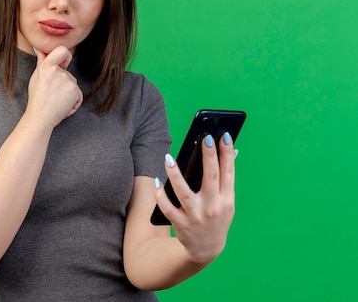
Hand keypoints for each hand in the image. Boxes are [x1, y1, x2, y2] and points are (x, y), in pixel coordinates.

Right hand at [26, 46, 82, 128]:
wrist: (40, 118)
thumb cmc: (37, 99)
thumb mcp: (36, 78)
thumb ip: (42, 62)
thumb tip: (42, 51)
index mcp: (46, 66)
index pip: (62, 50)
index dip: (66, 56)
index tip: (64, 64)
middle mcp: (57, 71)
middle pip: (68, 73)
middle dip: (63, 84)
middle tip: (52, 94)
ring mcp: (67, 80)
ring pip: (72, 85)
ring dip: (68, 94)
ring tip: (56, 101)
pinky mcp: (75, 91)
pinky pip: (78, 95)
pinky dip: (73, 103)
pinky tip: (63, 107)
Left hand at [154, 133, 236, 264]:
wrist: (206, 250)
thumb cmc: (215, 217)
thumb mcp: (226, 203)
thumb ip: (223, 182)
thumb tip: (223, 152)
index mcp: (227, 200)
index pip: (228, 173)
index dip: (227, 154)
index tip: (224, 136)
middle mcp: (213, 207)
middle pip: (210, 178)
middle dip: (209, 157)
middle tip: (204, 137)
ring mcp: (197, 216)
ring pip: (184, 192)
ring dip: (175, 174)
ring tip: (168, 158)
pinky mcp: (181, 224)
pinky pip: (168, 208)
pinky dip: (161, 195)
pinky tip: (157, 181)